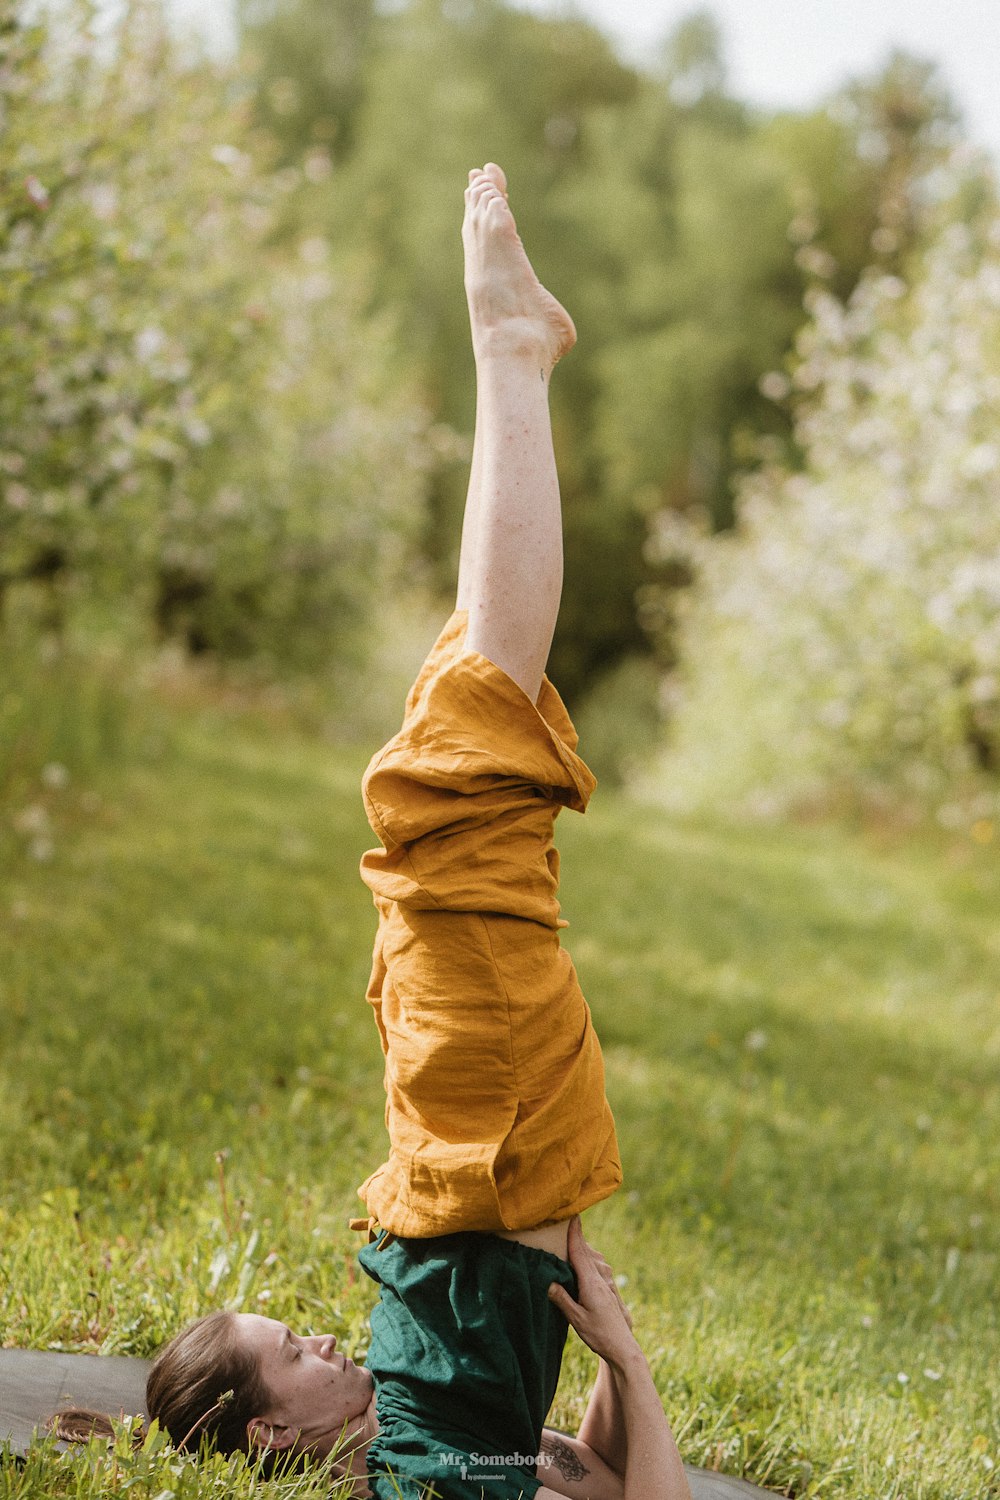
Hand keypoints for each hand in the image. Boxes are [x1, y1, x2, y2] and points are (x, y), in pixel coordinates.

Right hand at [548, 1218, 639, 1368]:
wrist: (623, 1347)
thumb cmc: (599, 1335)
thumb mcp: (577, 1320)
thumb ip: (562, 1300)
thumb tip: (548, 1281)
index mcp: (591, 1283)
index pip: (579, 1253)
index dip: (574, 1234)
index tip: (571, 1215)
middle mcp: (600, 1279)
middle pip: (586, 1252)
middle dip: (577, 1236)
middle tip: (567, 1221)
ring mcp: (606, 1284)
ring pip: (594, 1259)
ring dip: (583, 1248)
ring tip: (573, 1239)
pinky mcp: (609, 1291)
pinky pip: (598, 1268)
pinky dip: (589, 1259)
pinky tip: (586, 1263)